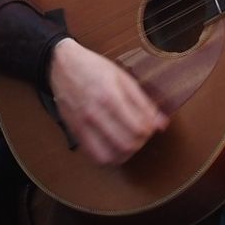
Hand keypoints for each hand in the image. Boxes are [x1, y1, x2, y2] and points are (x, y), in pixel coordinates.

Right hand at [47, 39, 169, 165]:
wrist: (62, 66)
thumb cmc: (93, 68)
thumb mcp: (123, 78)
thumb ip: (143, 102)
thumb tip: (161, 124)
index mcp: (110, 96)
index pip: (138, 128)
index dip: (150, 131)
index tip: (150, 125)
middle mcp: (95, 114)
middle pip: (126, 145)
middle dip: (140, 142)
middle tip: (142, 133)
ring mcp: (83, 126)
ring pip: (110, 156)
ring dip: (125, 154)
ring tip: (129, 141)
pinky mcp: (75, 133)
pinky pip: (94, 157)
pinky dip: (109, 157)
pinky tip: (114, 147)